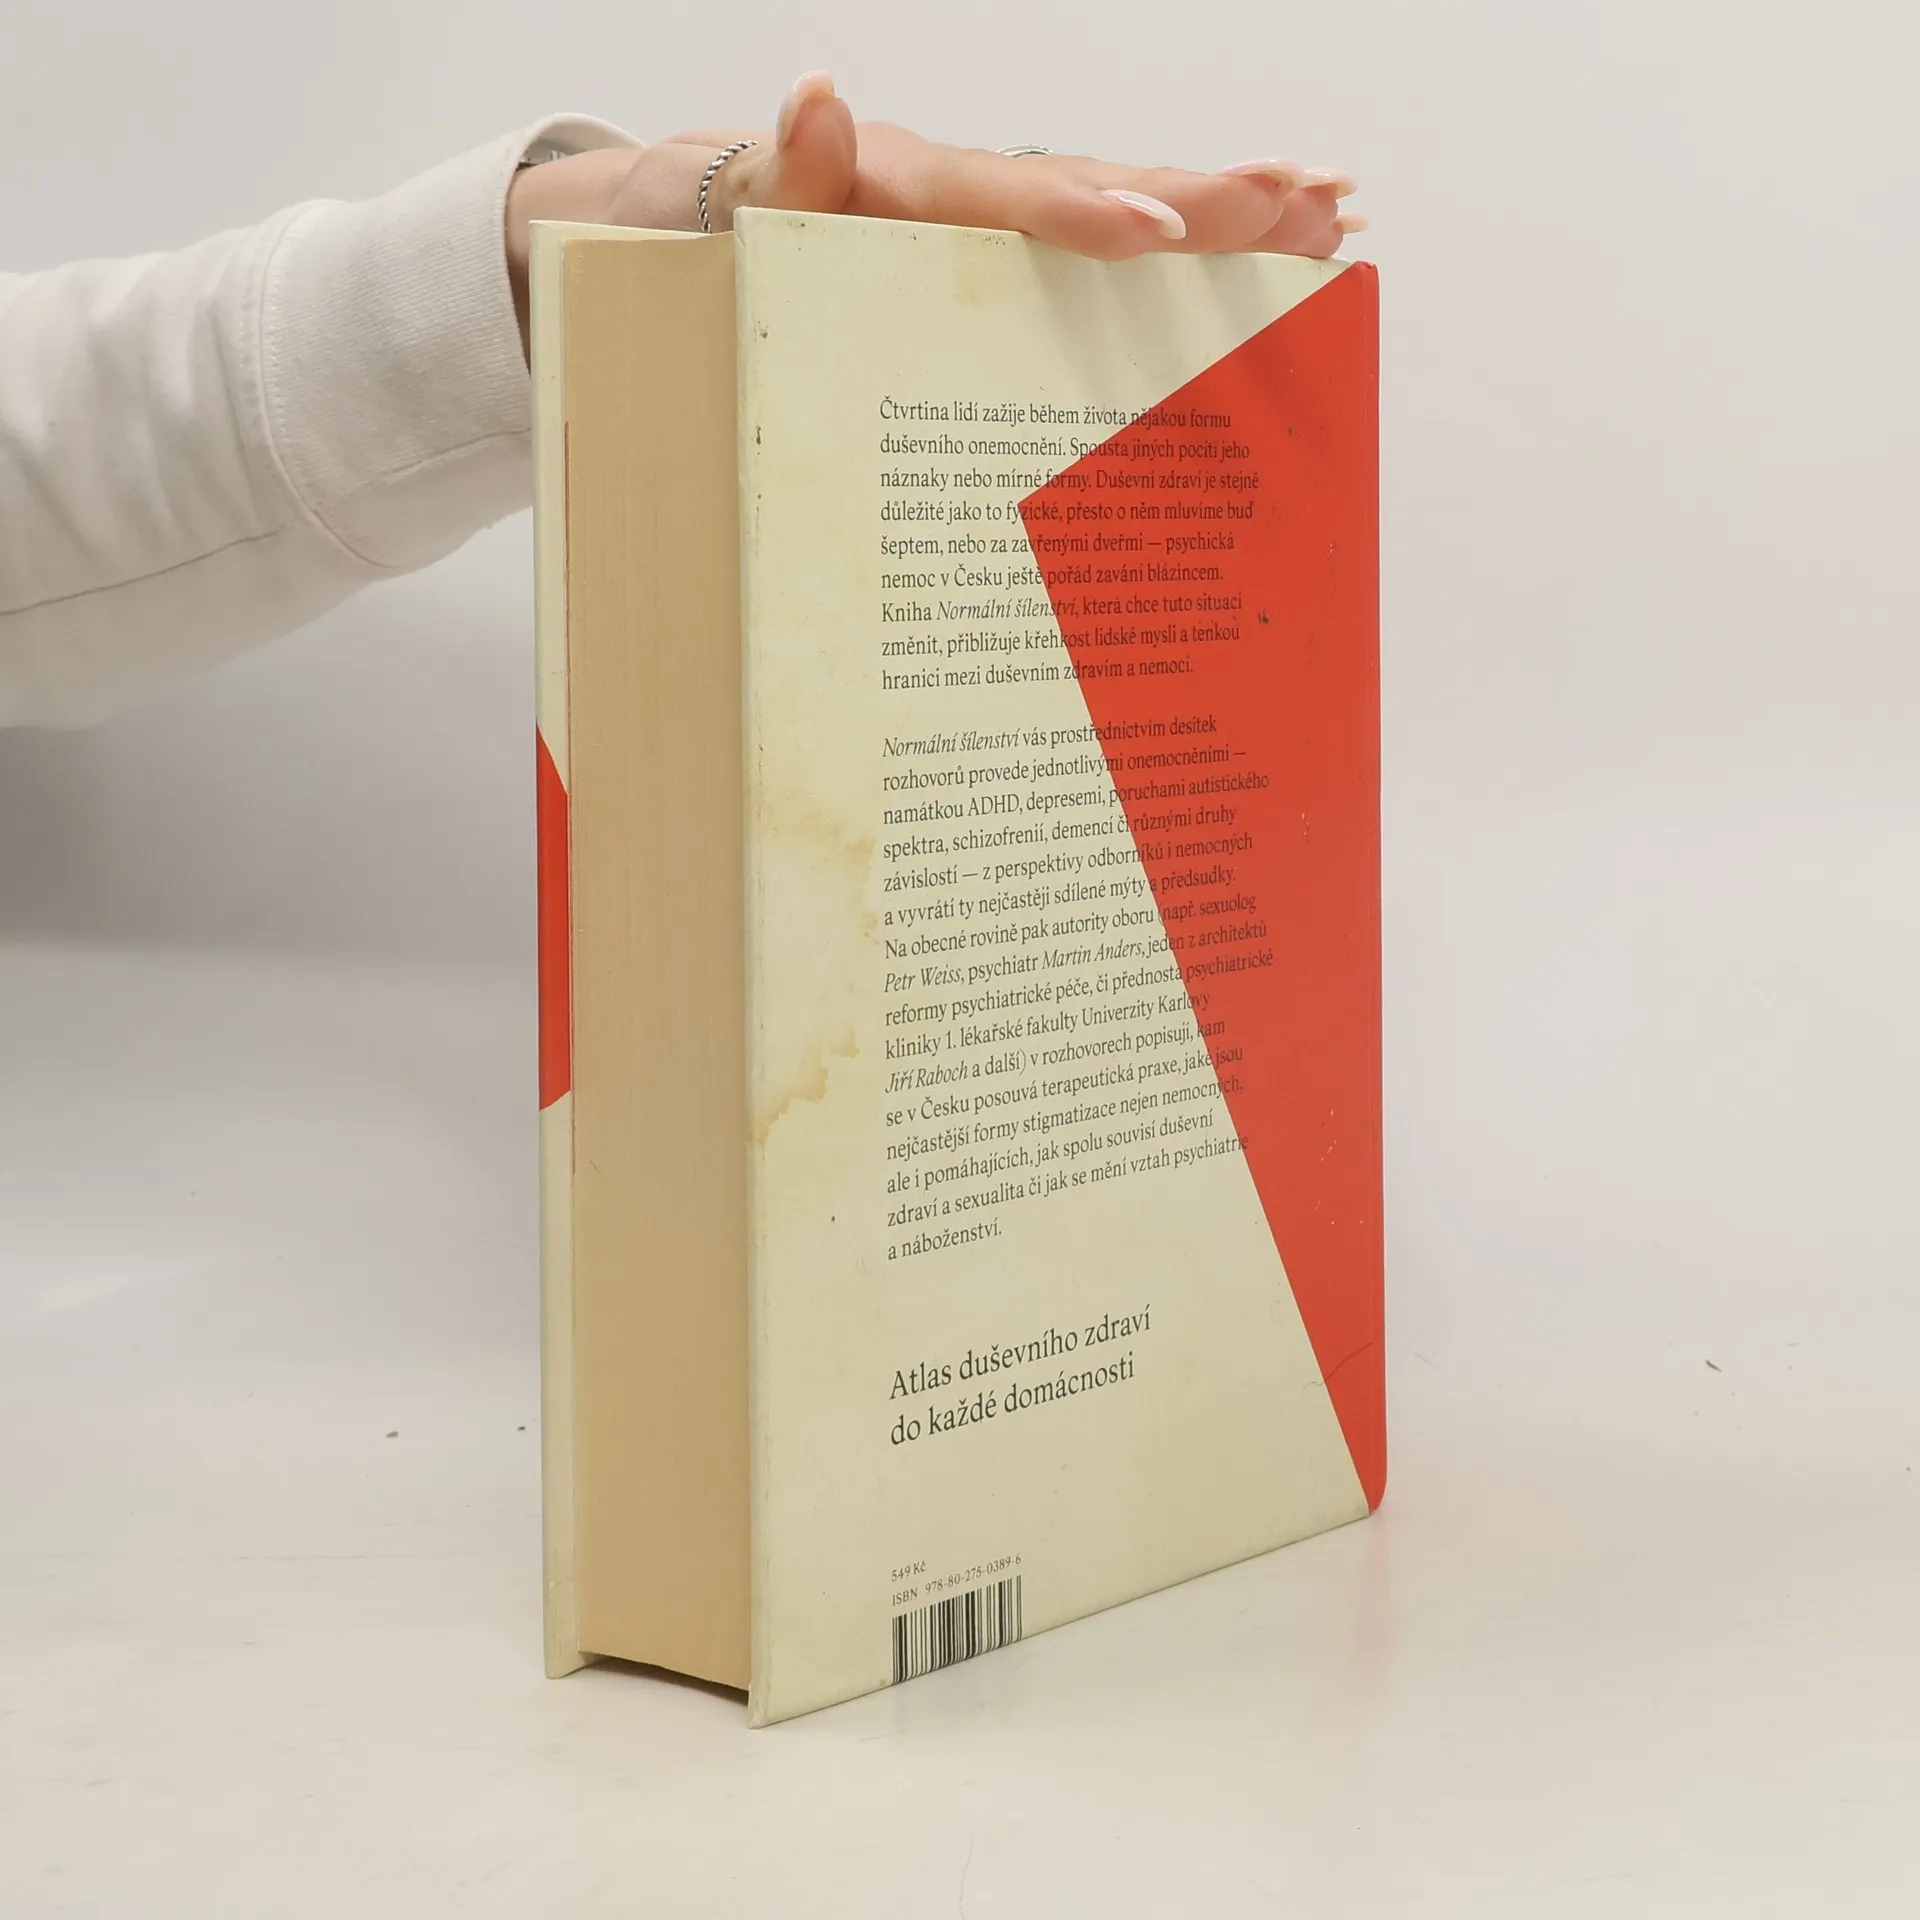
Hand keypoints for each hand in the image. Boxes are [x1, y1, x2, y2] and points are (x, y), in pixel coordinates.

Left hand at [506, 74, 1363, 347]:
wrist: (723, 225)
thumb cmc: (735, 235)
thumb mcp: (740, 214)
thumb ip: (789, 175)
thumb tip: (815, 98)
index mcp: (924, 193)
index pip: (1017, 203)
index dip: (1086, 218)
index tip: (1155, 234)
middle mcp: (986, 196)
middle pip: (1109, 190)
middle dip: (1209, 203)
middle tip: (1302, 203)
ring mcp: (1014, 224)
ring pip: (1136, 211)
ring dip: (1235, 220)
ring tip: (1332, 215)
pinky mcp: (1025, 258)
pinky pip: (1120, 249)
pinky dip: (1204, 250)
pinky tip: (1284, 252)